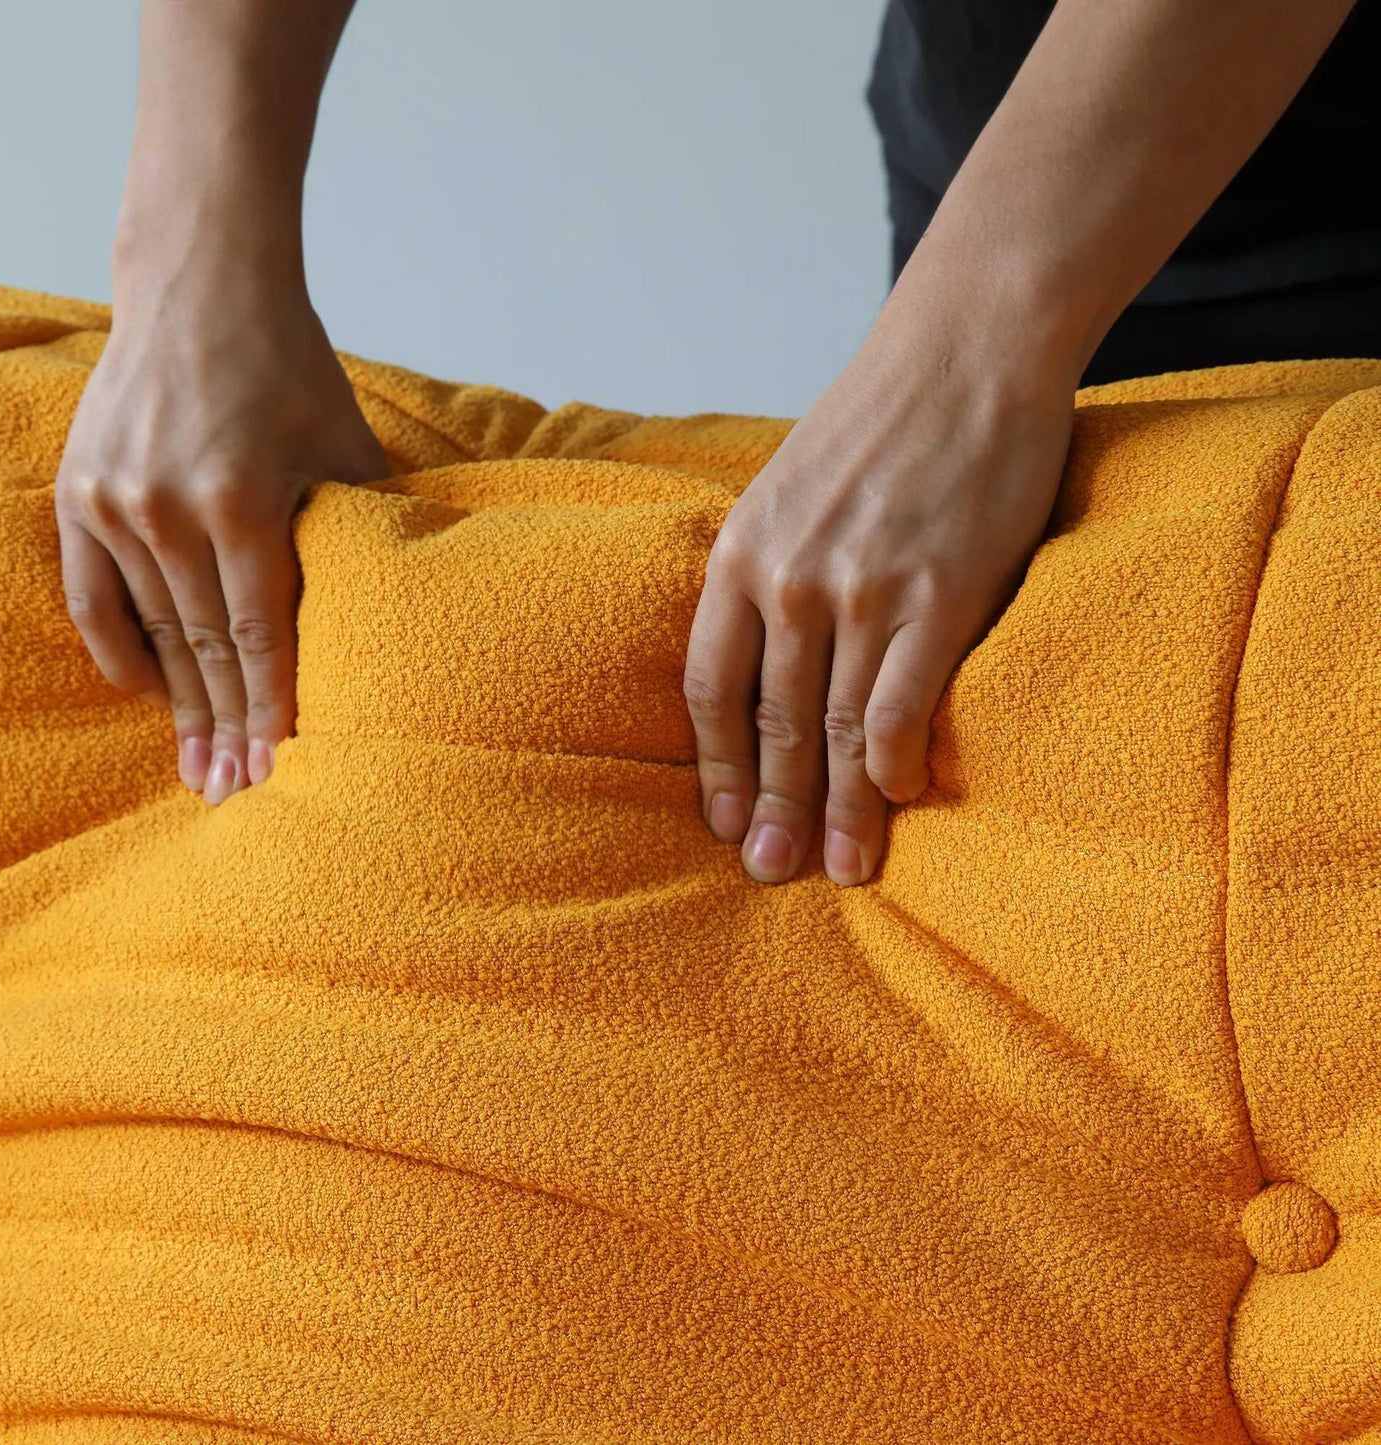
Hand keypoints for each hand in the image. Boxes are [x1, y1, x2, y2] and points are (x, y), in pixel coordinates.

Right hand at [55, 268, 390, 803]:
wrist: (199, 287)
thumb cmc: (288, 366)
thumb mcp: (346, 445)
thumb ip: (365, 529)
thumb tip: (402, 608)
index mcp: (241, 499)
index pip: (260, 635)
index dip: (272, 709)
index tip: (280, 770)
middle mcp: (167, 508)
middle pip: (205, 648)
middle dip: (227, 728)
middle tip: (237, 796)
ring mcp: (114, 502)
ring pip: (153, 633)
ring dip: (178, 708)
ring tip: (198, 769)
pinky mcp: (79, 492)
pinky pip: (93, 600)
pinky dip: (121, 654)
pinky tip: (149, 699)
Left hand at [684, 308, 1077, 886]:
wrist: (966, 350)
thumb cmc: (878, 422)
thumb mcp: (786, 488)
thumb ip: (766, 569)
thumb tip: (766, 655)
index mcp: (741, 553)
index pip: (710, 689)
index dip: (715, 768)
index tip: (722, 821)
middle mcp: (789, 580)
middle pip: (770, 725)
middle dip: (771, 809)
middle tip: (771, 872)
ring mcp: (861, 591)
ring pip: (836, 731)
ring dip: (840, 811)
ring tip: (842, 868)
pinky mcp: (938, 595)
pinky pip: (902, 707)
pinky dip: (897, 764)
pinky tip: (902, 796)